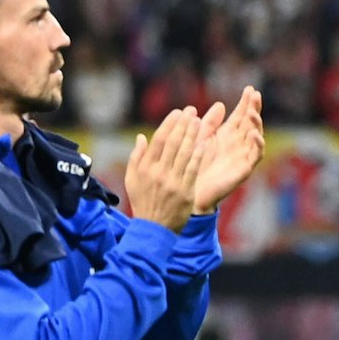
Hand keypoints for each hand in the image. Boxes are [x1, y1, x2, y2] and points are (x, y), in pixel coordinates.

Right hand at [125, 107, 204, 232]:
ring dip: (193, 135)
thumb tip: (142, 137)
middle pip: (173, 144)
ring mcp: (173, 182)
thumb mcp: (132, 180)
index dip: (169, 124)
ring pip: (185, 153)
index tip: (177, 113)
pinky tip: (205, 143)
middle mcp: (158, 173)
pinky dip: (199, 155)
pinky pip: (193, 169)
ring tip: (199, 121)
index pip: (159, 141)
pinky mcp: (186, 191)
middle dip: (183, 125)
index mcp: (144, 169)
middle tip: (191, 111)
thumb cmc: (143, 201)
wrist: (153, 228)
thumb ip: (136, 157)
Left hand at [192, 86, 264, 213]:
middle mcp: (238, 144)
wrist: (190, 190)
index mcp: (227, 135)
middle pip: (250, 123)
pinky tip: (253, 133)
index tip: (250, 89)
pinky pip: (255, 155)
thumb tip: (221, 104)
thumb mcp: (201, 139)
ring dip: (256, 123)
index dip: (246, 103)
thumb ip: (209, 123)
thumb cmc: (194, 164)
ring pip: (256, 136)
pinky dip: (257, 144)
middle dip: (254, 108)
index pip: (240, 116)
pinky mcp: (244, 168)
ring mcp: (242, 155)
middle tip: (255, 94)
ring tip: (252, 112)